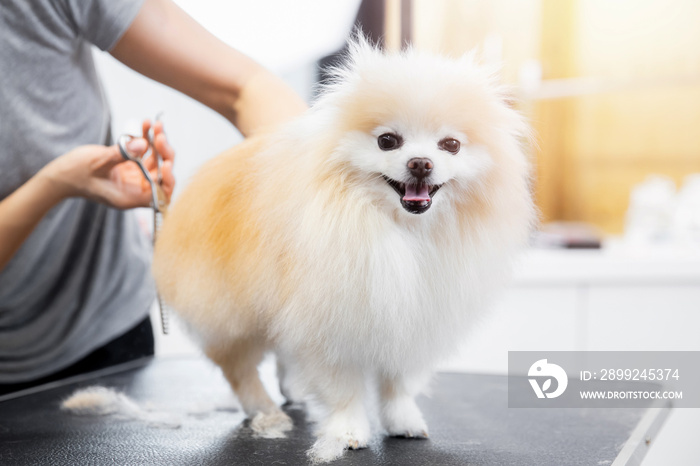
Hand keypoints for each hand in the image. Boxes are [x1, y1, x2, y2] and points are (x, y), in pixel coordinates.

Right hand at [40, 120, 174, 208]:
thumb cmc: (76, 174)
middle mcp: (136, 188)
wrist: (61, 175)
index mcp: (130, 197)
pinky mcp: (130, 165)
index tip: (167, 163)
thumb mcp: (97, 163)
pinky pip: (145, 151)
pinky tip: (147, 124)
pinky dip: (147, 138)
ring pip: (156, 160)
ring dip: (157, 142)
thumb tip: (143, 144)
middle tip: (159, 135)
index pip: (160, 194)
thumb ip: (121, 154)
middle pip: (161, 173)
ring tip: (155, 124)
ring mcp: (134, 176)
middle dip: (164, 154)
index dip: (168, 180)